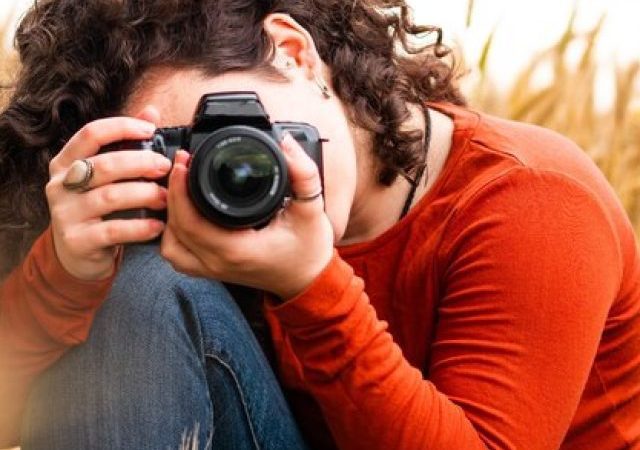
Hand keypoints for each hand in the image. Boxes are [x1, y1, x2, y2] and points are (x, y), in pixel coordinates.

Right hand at [46, 107, 170, 280]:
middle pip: (104, 165)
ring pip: (110, 197)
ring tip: (166, 198)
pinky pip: (113, 230)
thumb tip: (151, 111)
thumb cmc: (97, 208)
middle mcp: (60, 185)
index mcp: (66, 162)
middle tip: (165, 167)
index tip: (150, 130)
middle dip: (141, 163)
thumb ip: (126, 143)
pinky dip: (140, 227)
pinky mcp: (77, 241)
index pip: (91, 133)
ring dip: (145, 194)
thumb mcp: (106, 175)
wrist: (77, 254)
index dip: (122, 127)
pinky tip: (157, 226)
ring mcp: (65, 214)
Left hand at [161, 134, 334, 299]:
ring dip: (169, 218)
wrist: (309, 280)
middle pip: (174, 229)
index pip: (190, 220)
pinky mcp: (213, 271)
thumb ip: (303, 174)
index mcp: (237, 249)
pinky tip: (185, 216)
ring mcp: (214, 270)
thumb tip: (287, 143)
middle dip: (172, 193)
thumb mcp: (312, 209)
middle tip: (183, 166)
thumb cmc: (309, 250)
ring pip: (171, 246)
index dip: (179, 188)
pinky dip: (175, 236)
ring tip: (181, 191)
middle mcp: (220, 263)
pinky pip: (180, 256)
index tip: (184, 162)